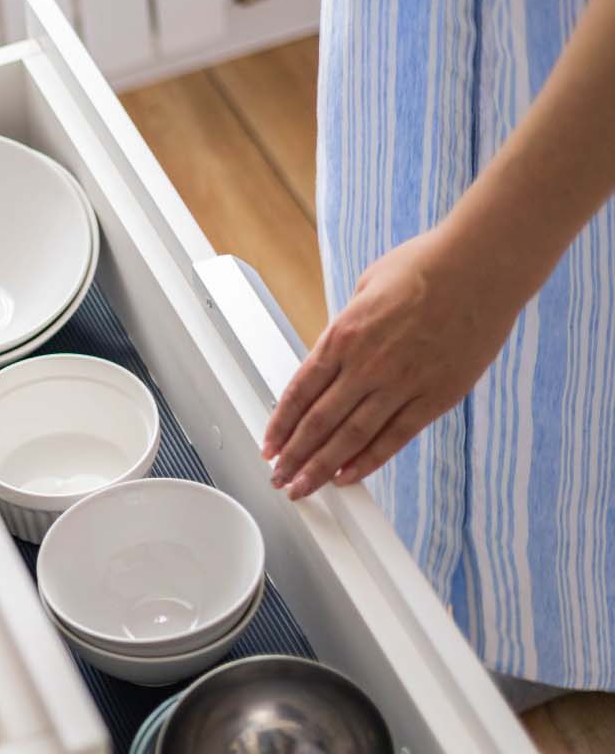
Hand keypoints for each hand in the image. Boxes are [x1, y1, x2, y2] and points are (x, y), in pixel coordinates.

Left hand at [262, 225, 528, 498]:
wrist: (484, 265)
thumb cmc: (426, 266)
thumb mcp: (365, 287)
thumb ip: (347, 325)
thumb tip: (333, 350)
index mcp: (343, 336)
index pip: (299, 391)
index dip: (280, 424)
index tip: (269, 445)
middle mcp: (366, 365)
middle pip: (318, 422)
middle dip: (293, 456)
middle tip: (279, 478)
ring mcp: (401, 383)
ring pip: (351, 437)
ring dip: (321, 467)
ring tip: (303, 488)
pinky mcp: (436, 396)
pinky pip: (395, 437)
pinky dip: (369, 461)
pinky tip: (348, 477)